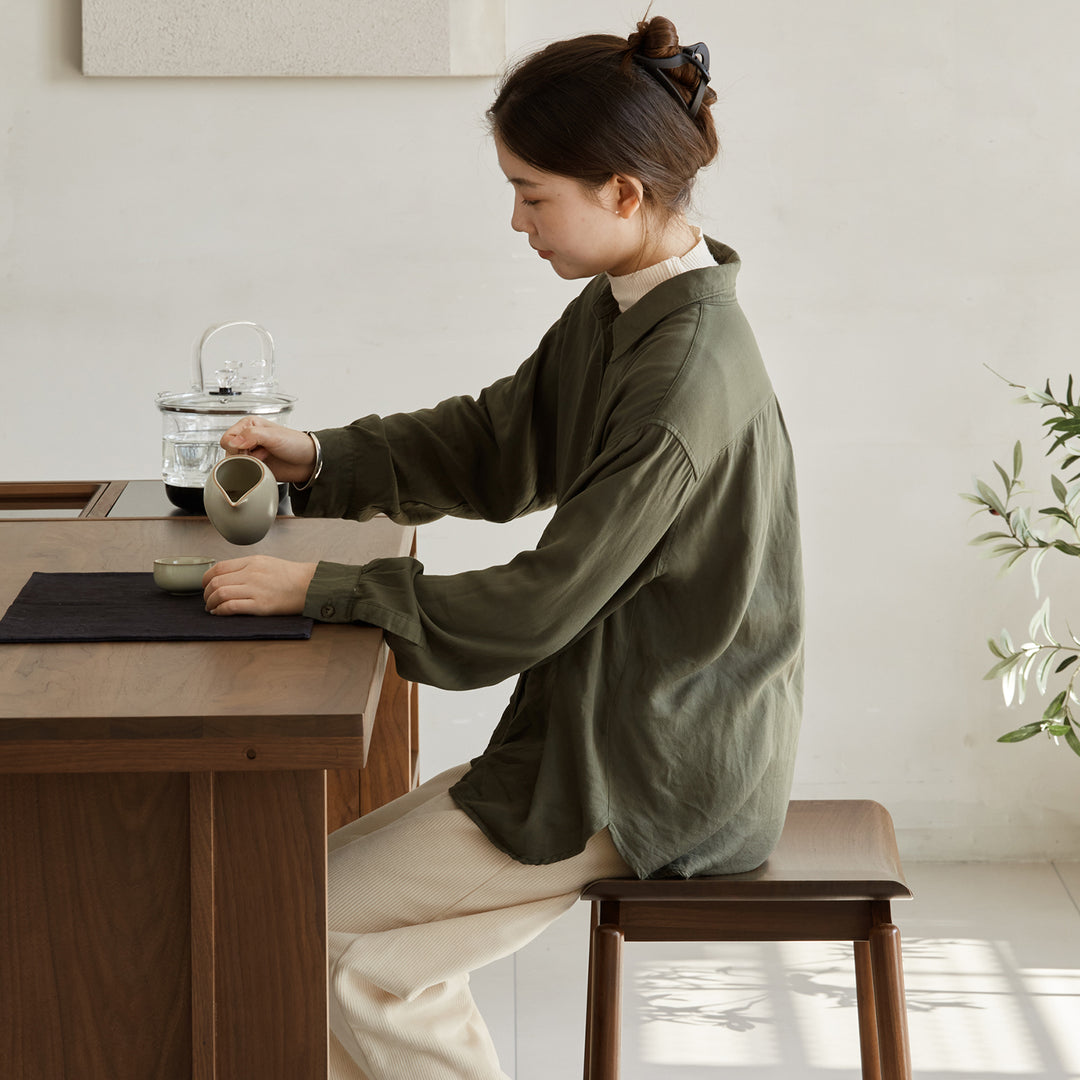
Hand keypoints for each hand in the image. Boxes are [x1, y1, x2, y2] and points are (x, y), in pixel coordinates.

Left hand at [203, 556, 317, 615]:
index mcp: (252, 562)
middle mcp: (251, 574)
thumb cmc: (291, 576)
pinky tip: (220, 613)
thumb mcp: (266, 563)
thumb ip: (246, 567)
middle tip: (207, 600)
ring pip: (220, 594)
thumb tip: (226, 576)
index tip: (205, 586)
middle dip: (206, 593)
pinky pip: (232, 607)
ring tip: (212, 608)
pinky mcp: (260, 605)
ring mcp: (255, 589)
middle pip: (216, 582)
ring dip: (211, 603)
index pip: (218, 567)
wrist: (310, 585)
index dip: (206, 578)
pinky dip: (221, 611)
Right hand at [219, 416, 317, 484]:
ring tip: (265, 459)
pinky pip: (243, 473)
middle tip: (261, 453)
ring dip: (249, 464)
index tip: (251, 447)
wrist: (308, 462)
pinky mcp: (254, 467)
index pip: (228, 438)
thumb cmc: (296, 443)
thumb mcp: (274, 435)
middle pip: (229, 452)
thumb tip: (233, 442)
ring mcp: (251, 454)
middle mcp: (247, 439)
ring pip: (235, 464)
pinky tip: (263, 468)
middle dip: (244, 456)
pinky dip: (251, 472)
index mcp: (249, 425)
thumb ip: (252, 435)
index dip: (237, 446)